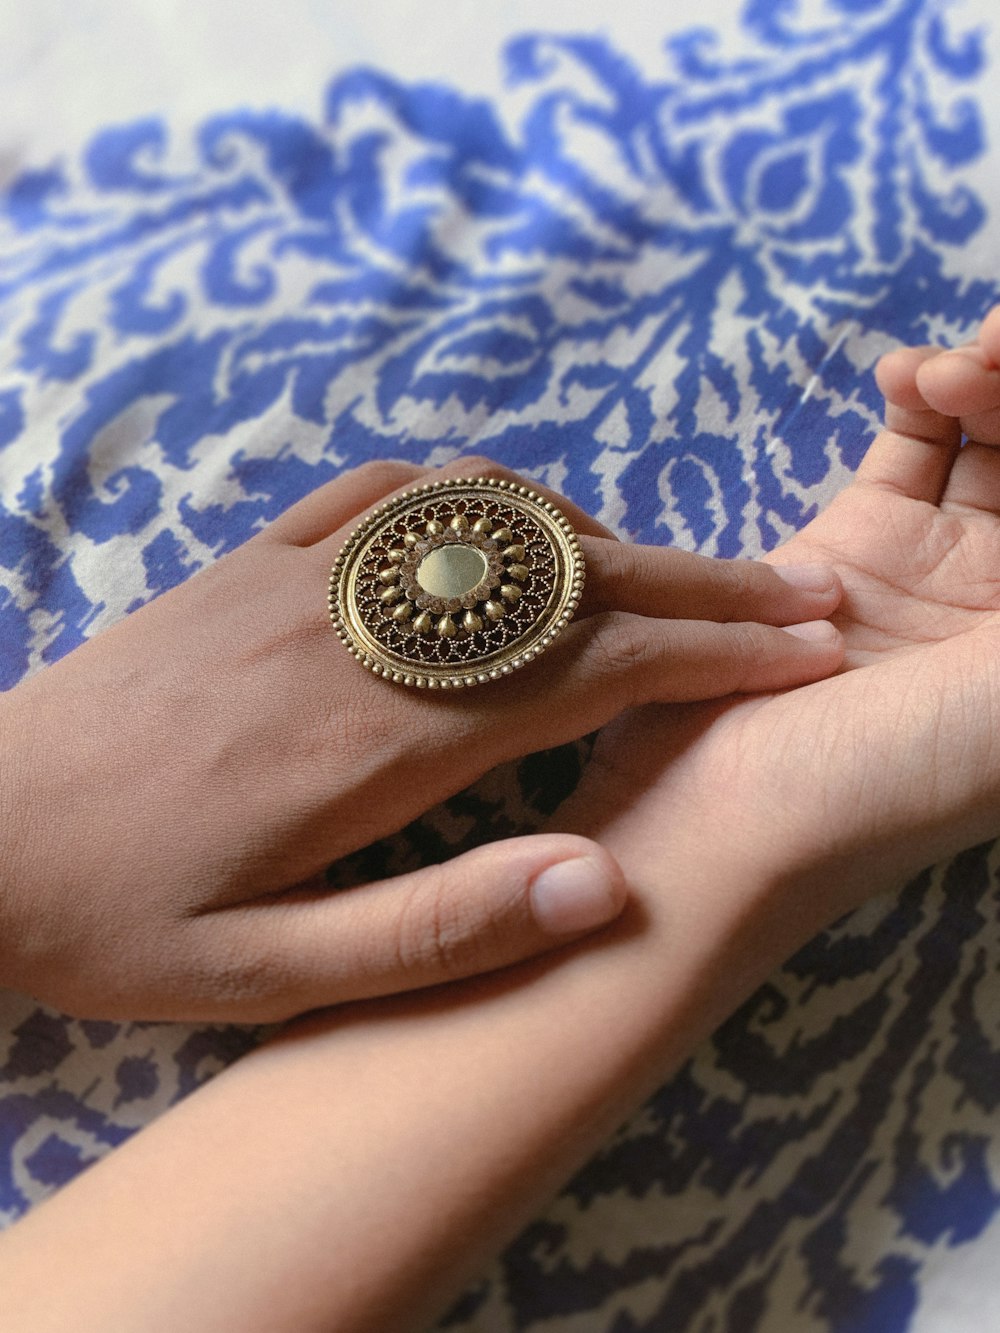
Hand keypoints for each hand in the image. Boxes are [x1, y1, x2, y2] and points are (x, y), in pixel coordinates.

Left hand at [0, 458, 841, 1020]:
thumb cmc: (115, 918)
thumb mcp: (268, 978)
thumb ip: (440, 929)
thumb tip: (603, 882)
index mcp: (379, 741)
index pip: (588, 671)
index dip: (710, 657)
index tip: (799, 651)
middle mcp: (356, 634)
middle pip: (563, 582)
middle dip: (698, 586)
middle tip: (791, 593)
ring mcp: (298, 577)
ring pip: (486, 521)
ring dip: (597, 539)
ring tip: (666, 580)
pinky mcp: (248, 557)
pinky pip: (386, 489)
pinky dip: (478, 498)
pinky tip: (512, 524)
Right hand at [564, 306, 999, 921]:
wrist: (727, 815)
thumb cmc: (897, 775)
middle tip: (993, 352)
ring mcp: (941, 573)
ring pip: (993, 443)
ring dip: (982, 383)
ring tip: (944, 369)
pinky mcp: (853, 551)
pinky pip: (910, 452)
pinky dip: (916, 401)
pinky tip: (902, 378)